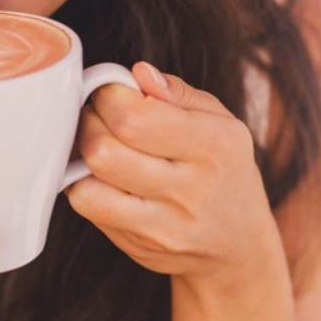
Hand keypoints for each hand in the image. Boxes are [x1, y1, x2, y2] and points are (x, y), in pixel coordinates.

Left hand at [65, 62, 283, 288]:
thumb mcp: (220, 122)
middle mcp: (191, 188)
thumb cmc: (224, 170)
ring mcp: (164, 225)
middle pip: (103, 150)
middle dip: (89, 122)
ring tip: (100, 144)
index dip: (110, 96)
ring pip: (88, 183)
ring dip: (81, 156)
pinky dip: (83, 184)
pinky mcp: (139, 247)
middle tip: (100, 116)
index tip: (113, 92)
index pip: (135, 117)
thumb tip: (138, 73)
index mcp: (214, 145)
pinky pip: (89, 208)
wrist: (239, 247)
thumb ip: (178, 93)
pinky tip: (101, 176)